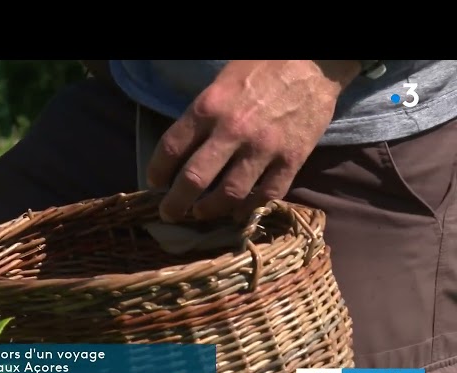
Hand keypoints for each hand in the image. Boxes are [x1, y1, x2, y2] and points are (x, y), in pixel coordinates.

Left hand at [147, 60, 360, 222]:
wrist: (315, 60)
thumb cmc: (263, 64)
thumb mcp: (221, 80)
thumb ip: (203, 114)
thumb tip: (183, 149)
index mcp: (209, 107)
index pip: (170, 149)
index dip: (157, 171)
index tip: (155, 183)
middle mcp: (232, 131)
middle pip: (194, 179)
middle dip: (176, 203)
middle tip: (170, 213)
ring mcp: (264, 148)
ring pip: (229, 195)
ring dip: (210, 211)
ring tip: (201, 214)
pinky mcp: (292, 159)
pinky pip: (267, 195)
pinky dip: (249, 209)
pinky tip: (238, 213)